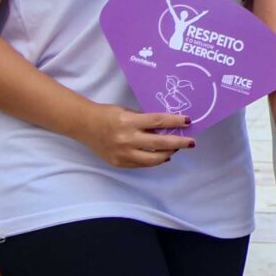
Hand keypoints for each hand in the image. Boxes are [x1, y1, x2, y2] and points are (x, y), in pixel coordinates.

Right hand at [71, 101, 194, 167]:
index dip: (174, 122)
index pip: (157, 121)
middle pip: (159, 143)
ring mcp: (123, 153)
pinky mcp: (119, 163)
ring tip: (176, 149)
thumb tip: (166, 128)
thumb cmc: (107, 114)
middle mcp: (127, 139)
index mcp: (129, 121)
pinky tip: (162, 157)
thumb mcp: (127, 111)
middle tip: (191, 142)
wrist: (84, 125)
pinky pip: (142, 164)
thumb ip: (144, 121)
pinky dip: (154, 161)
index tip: (188, 121)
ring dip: (168, 154)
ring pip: (153, 159)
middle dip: (178, 143)